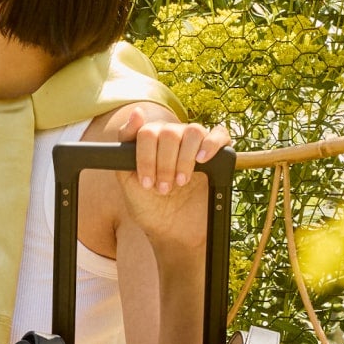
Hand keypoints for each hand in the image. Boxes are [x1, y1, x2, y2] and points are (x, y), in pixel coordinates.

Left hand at [115, 106, 232, 249]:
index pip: (145, 131)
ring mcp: (195, 143)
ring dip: (183, 160)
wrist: (173, 231)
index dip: (144, 156)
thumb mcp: (128, 182)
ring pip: (193, 132)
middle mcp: (172, 137)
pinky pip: (220, 135)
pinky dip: (212, 144)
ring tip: (180, 183)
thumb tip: (136, 112)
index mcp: (150, 142)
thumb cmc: (149, 205)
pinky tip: (202, 160)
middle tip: (163, 188)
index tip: (145, 180)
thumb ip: (124, 150)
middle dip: (163, 164)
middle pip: (168, 132)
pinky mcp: (217, 153)